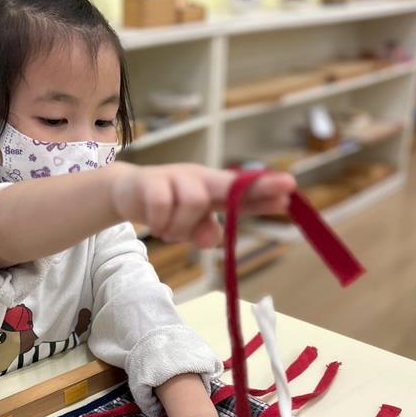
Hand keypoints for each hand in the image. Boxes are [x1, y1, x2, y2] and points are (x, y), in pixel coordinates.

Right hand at [108, 162, 295, 247]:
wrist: (124, 193)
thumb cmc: (165, 208)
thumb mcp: (189, 226)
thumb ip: (204, 233)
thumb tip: (214, 239)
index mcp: (212, 190)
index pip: (242, 193)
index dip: (265, 192)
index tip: (290, 191)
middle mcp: (198, 180)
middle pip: (229, 184)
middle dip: (258, 187)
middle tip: (287, 185)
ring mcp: (175, 177)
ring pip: (193, 202)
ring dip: (180, 226)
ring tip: (169, 230)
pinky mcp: (152, 181)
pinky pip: (164, 206)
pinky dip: (162, 223)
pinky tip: (156, 224)